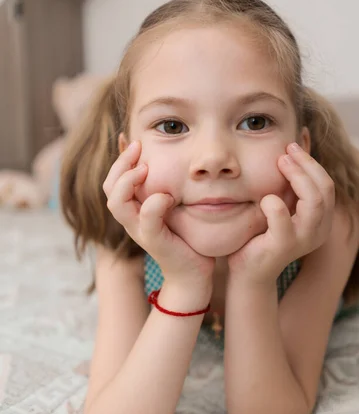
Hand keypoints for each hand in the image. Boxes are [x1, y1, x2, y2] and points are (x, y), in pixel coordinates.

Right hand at [103, 141, 214, 284]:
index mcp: (133, 210)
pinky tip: (168, 196)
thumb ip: (162, 184)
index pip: (112, 180)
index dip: (119, 159)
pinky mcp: (156, 241)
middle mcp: (131, 220)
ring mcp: (141, 231)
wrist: (193, 272)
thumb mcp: (172, 203)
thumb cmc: (184, 235)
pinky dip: (154, 205)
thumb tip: (157, 158)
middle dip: (120, 165)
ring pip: (117, 204)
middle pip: (109, 188)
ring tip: (145, 169)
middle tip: (138, 148)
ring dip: (128, 182)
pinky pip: (146, 220)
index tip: (134, 140)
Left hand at [227, 142, 334, 284]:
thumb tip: (294, 147)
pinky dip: (274, 204)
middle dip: (306, 165)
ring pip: (314, 202)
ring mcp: (302, 240)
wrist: (247, 271)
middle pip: (325, 190)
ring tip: (280, 163)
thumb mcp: (279, 205)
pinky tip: (264, 198)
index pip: (326, 185)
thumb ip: (288, 185)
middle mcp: (318, 231)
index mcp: (320, 220)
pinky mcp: (282, 247)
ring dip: (297, 177)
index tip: (292, 147)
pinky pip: (283, 220)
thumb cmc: (261, 234)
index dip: (311, 163)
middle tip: (286, 152)